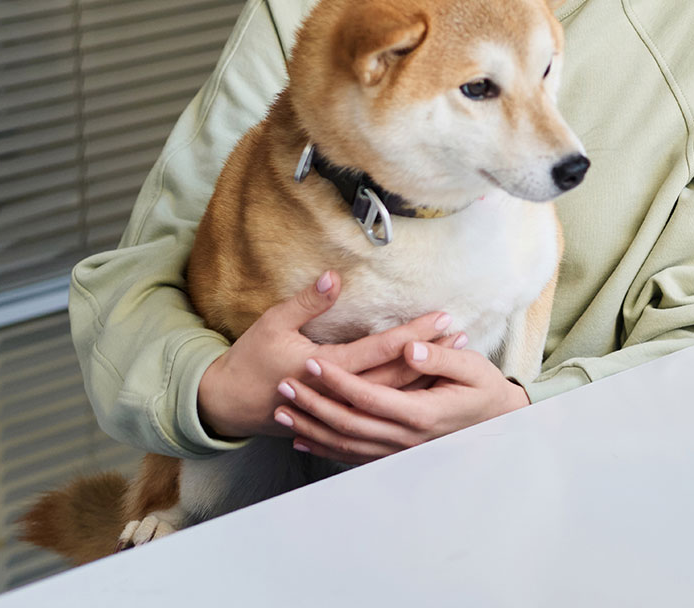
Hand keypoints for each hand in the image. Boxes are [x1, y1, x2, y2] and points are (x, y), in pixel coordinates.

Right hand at [197, 272, 460, 439]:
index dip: (414, 333)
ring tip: (455, 353)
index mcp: (326, 368)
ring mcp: (341, 408)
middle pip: (397, 373)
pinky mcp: (342, 417)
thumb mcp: (273, 324)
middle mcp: (339, 392)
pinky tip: (430, 379)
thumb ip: (306, 303)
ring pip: (394, 393)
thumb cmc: (252, 360)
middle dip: (432, 353)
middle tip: (463, 334)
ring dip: (427, 373)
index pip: (381, 349)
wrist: (230, 404)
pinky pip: (383, 406)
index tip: (442, 317)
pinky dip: (409, 392)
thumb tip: (333, 277)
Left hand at [275, 340, 529, 462]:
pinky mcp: (394, 455)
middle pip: (349, 424)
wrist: (497, 419)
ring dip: (311, 427)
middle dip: (313, 404)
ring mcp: (399, 451)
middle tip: (284, 383)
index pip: (369, 397)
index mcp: (422, 413)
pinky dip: (325, 448)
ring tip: (283, 408)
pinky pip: (353, 456)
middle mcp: (406, 438)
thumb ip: (439, 358)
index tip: (312, 361)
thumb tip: (410, 348)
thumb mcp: (472, 367)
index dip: (338, 380)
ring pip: (345, 444)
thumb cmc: (484, 388)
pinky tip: (303, 439)